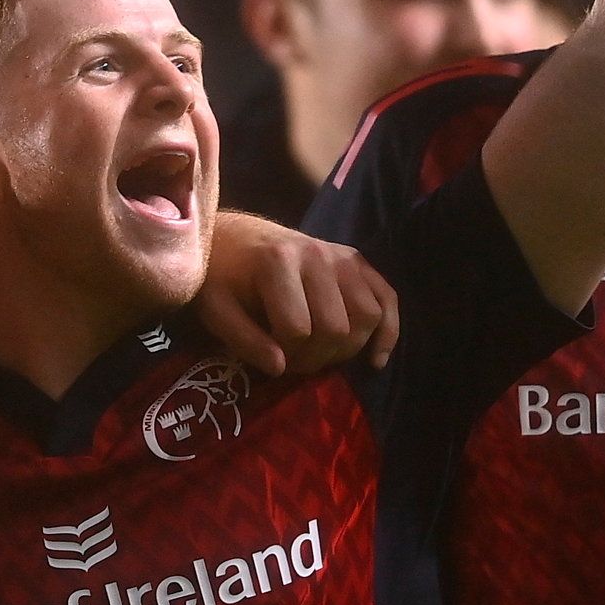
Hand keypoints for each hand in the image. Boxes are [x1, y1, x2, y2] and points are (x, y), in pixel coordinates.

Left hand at [196, 213, 400, 376]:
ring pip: (368, 315)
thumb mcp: (216, 309)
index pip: (298, 330)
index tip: (274, 362)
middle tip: (296, 362)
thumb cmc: (221, 276)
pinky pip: (387, 296)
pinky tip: (376, 358)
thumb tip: (280, 368)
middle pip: (337, 327)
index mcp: (277, 263)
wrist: (234, 236)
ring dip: (349, 347)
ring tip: (323, 354)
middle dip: (318, 357)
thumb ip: (243, 340)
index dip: (288, 358)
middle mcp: (316, 255)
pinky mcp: (355, 259)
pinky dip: (388, 330)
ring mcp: (340, 255)